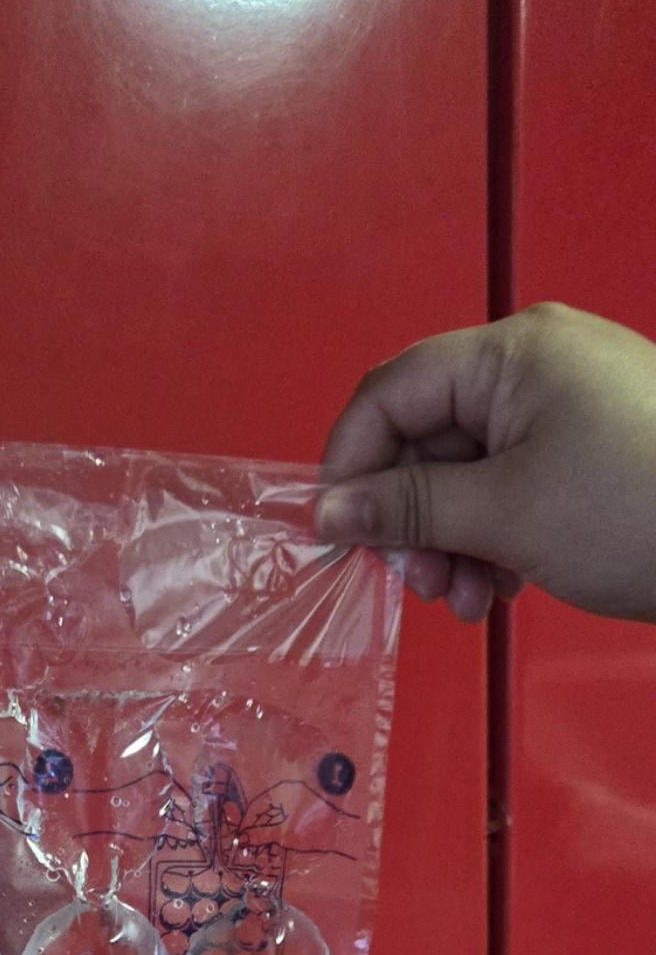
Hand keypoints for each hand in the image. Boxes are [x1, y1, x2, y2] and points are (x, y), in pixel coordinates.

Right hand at [317, 304, 655, 622]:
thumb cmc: (637, 511)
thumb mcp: (507, 514)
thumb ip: (408, 507)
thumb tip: (329, 509)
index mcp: (511, 354)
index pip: (390, 393)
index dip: (351, 464)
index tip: (339, 536)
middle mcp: (536, 367)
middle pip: (427, 437)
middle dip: (411, 518)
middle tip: (420, 586)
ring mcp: (569, 410)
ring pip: (468, 473)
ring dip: (450, 542)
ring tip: (468, 600)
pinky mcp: (593, 455)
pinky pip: (514, 488)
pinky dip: (494, 539)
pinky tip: (502, 589)